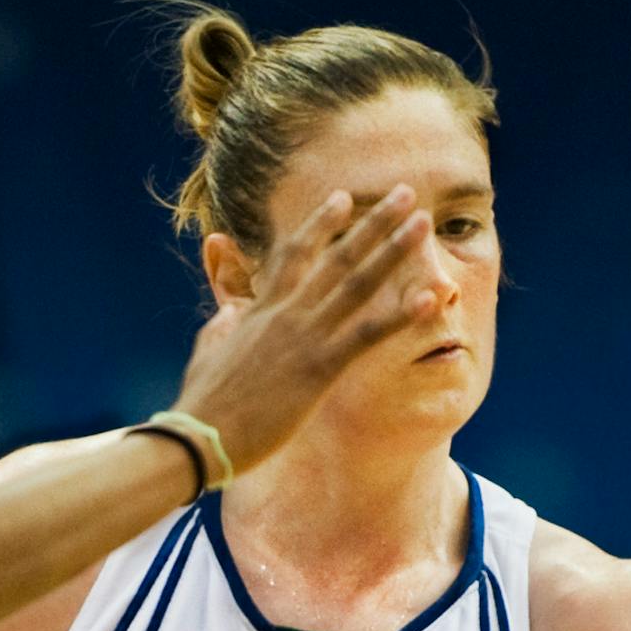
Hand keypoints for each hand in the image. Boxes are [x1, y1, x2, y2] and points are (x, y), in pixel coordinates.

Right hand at [174, 185, 435, 478]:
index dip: (320, 223)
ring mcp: (304, 338)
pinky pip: (367, 335)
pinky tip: (429, 298)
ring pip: (357, 283)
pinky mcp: (318, 369)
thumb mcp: (209, 352)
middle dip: (373, 223)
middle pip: (335, 256)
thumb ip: (223, 328)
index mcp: (260, 309)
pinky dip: (400, 316)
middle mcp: (286, 314)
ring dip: (393, 250)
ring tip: (422, 223)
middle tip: (404, 193)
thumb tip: (228, 315)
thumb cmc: (203, 404)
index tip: (345, 198)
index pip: (294, 254)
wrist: (201, 436)